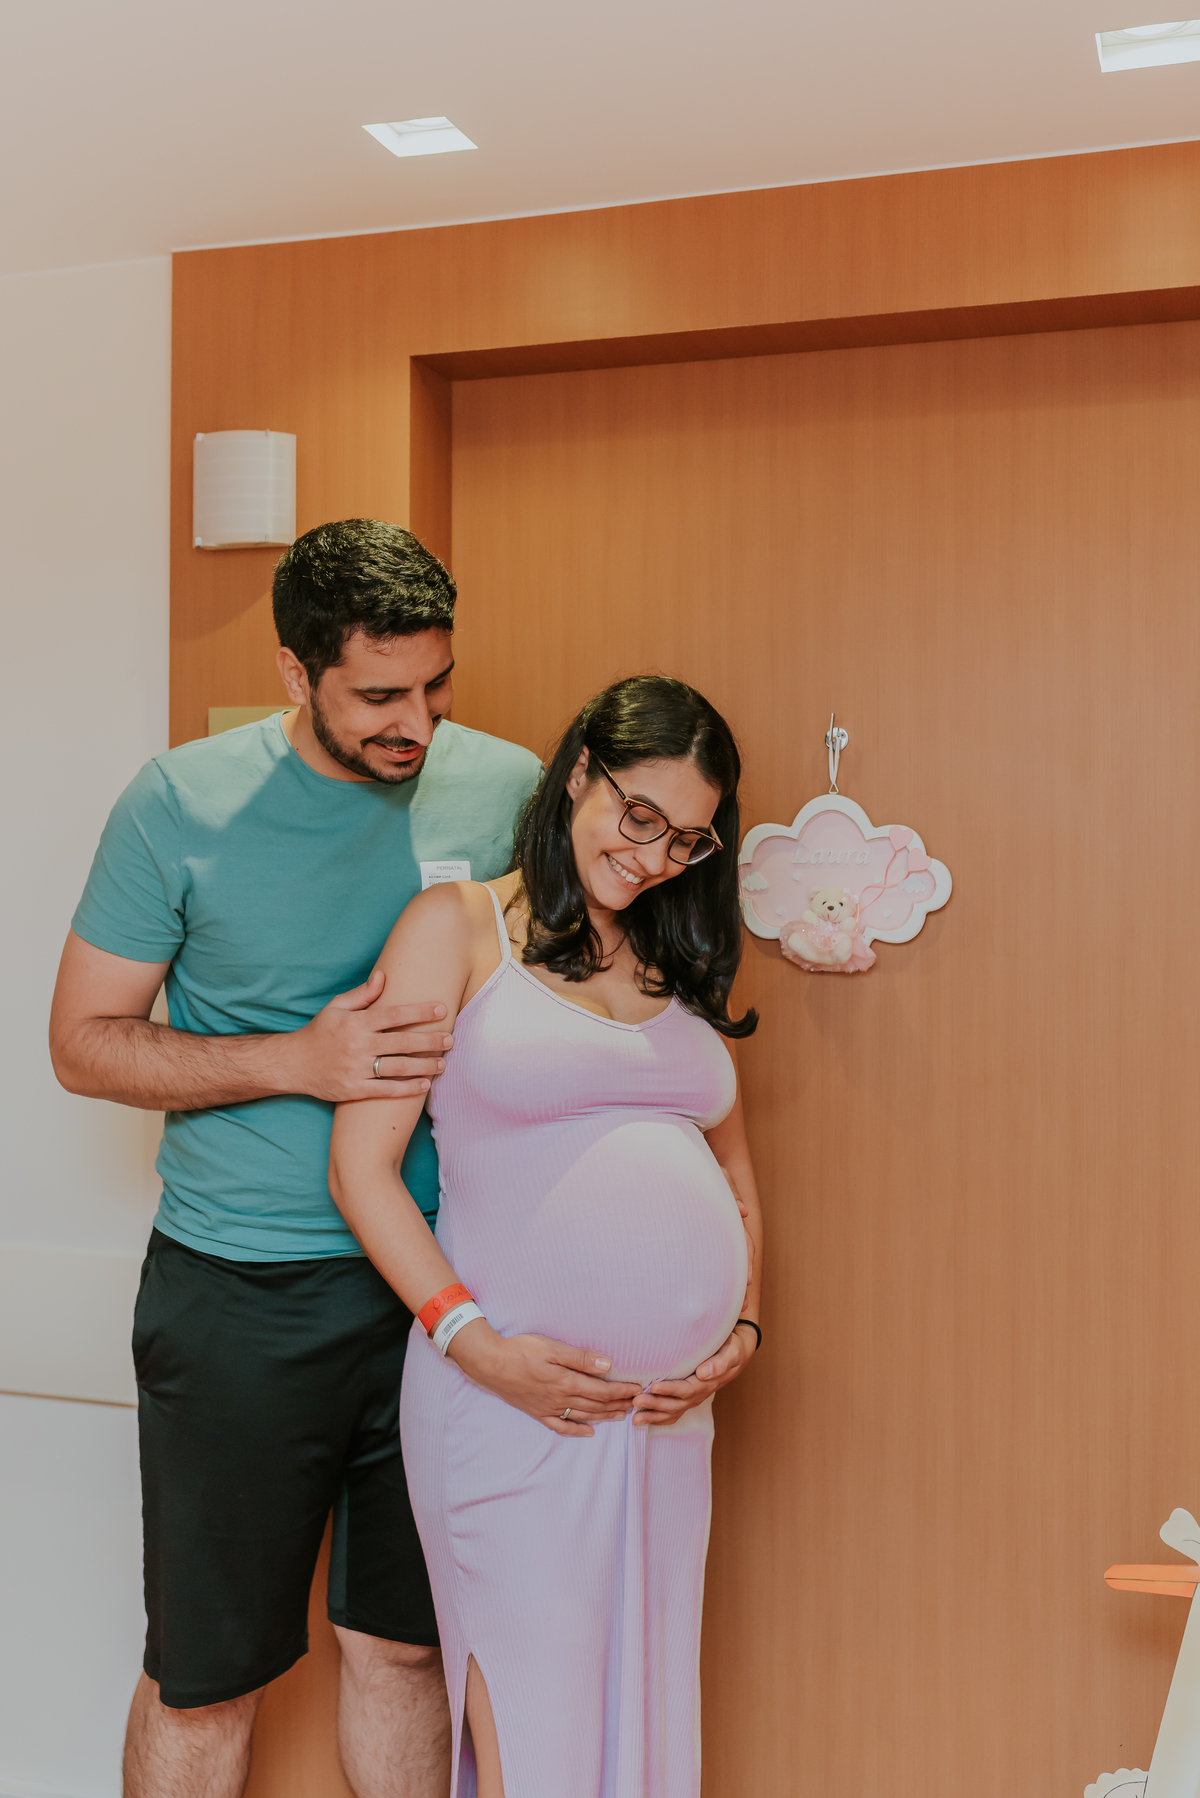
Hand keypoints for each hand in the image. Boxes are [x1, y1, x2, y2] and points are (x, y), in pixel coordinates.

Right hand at [286, 969, 453, 1101]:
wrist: (293, 1064)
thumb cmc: (319, 1032)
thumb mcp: (336, 1007)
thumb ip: (362, 994)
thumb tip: (384, 976)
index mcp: (356, 1022)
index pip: (395, 1015)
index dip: (420, 1012)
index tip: (441, 1010)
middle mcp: (358, 1045)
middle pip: (402, 1042)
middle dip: (430, 1041)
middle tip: (450, 1040)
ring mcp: (356, 1069)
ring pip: (398, 1067)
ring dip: (424, 1066)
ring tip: (443, 1063)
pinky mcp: (354, 1090)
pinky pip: (386, 1090)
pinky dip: (407, 1089)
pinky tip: (424, 1084)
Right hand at [447, 1320, 640, 1436]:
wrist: (491, 1365)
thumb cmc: (521, 1350)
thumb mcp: (552, 1348)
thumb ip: (580, 1358)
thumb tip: (607, 1365)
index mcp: (567, 1382)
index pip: (601, 1390)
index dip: (621, 1391)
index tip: (638, 1390)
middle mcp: (560, 1399)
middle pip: (595, 1405)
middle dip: (618, 1404)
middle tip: (636, 1404)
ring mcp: (549, 1408)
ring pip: (583, 1416)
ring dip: (604, 1417)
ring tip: (620, 1416)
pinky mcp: (537, 1413)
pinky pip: (561, 1426)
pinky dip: (576, 1430)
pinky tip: (588, 1432)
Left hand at [631, 1323, 757, 1427]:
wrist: (736, 1353)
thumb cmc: (731, 1349)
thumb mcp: (730, 1353)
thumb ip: (719, 1363)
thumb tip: (704, 1373)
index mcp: (706, 1383)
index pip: (685, 1389)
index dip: (669, 1390)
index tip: (653, 1387)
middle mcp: (698, 1394)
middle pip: (675, 1404)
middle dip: (655, 1404)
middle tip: (636, 1400)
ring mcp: (692, 1398)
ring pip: (672, 1411)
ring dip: (654, 1415)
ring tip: (635, 1417)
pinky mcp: (687, 1398)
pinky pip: (673, 1413)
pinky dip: (658, 1418)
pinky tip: (643, 1419)